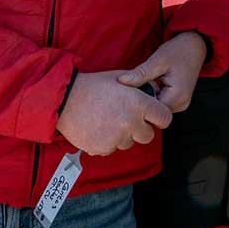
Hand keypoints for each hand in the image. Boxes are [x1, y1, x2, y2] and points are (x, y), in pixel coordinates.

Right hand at [55, 70, 172, 155]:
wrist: (64, 99)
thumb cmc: (92, 86)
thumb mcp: (120, 79)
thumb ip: (139, 88)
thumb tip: (153, 93)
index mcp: (138, 104)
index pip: (165, 118)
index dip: (159, 116)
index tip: (153, 116)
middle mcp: (130, 123)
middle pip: (148, 136)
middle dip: (140, 129)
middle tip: (126, 119)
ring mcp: (116, 138)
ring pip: (128, 143)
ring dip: (122, 136)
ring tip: (106, 120)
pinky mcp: (102, 148)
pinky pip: (111, 148)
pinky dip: (106, 142)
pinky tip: (97, 128)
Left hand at [119, 32, 206, 112]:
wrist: (195, 46)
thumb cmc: (179, 51)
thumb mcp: (157, 60)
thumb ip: (140, 73)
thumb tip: (121, 81)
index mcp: (178, 96)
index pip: (152, 110)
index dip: (139, 102)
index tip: (129, 91)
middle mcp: (181, 104)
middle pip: (155, 111)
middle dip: (143, 100)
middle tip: (133, 86)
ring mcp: (181, 104)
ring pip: (157, 108)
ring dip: (149, 98)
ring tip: (143, 84)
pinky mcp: (178, 100)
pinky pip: (162, 103)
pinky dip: (154, 95)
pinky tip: (150, 85)